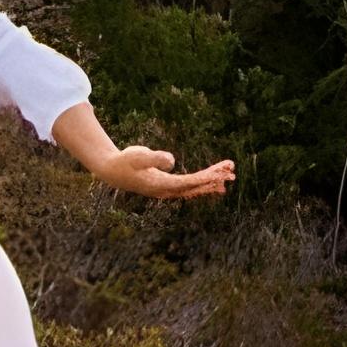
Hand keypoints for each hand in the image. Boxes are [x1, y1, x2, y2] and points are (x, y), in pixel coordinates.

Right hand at [114, 147, 236, 201]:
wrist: (114, 170)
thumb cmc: (126, 160)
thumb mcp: (138, 155)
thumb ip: (155, 157)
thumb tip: (171, 161)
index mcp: (161, 185)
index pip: (188, 183)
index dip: (205, 178)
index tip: (221, 174)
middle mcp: (167, 191)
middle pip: (196, 186)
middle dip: (214, 178)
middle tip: (232, 171)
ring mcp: (168, 190)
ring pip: (195, 187)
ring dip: (212, 181)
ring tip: (231, 175)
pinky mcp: (168, 186)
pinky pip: (190, 186)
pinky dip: (204, 183)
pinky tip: (216, 183)